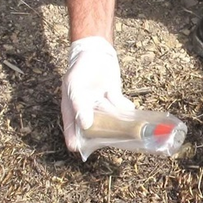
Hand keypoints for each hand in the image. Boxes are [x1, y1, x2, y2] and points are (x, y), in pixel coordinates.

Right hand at [60, 36, 134, 152]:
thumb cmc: (80, 68)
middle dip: (103, 135)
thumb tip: (85, 125)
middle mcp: (86, 110)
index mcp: (72, 109)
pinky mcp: (113, 97)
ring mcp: (100, 104)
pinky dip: (125, 109)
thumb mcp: (75, 86)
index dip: (75, 142)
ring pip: (110, 119)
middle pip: (94, 128)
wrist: (95, 51)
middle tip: (112, 140)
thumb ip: (79, 106)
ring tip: (127, 130)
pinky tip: (130, 109)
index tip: (80, 151)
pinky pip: (119, 107)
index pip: (72, 130)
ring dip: (118, 123)